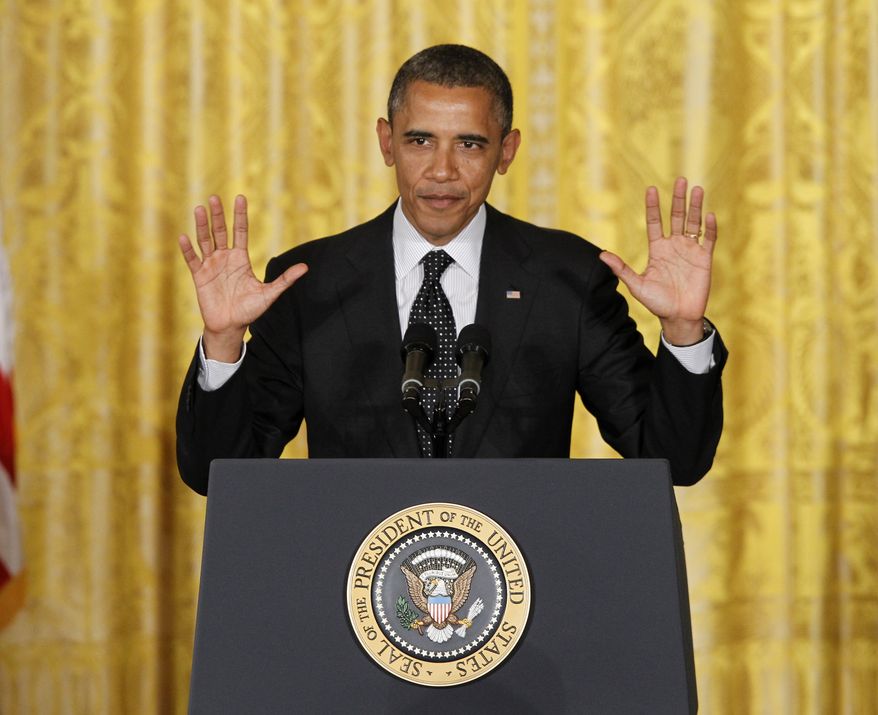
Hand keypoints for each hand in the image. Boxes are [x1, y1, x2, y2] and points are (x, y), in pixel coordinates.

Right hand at [178, 195, 307, 360]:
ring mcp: (211, 265)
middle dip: (218, 216)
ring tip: (200, 209)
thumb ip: (285, 279)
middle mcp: (225, 257)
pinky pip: (192, 260)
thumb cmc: (250, 310)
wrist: (231, 326)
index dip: (240, 216)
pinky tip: (184, 237)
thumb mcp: (270, 293)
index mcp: (241, 258)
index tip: (240, 198)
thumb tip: (305, 267)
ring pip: (205, 241)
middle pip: (220, 232)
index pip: (240, 231)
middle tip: (215, 197)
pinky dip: (188, 250)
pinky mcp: (200, 276)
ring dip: (202, 226)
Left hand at [599, 177, 716, 344]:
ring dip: (695, 207)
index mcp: (657, 249)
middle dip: (678, 199)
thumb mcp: (637, 285)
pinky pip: (708, 239)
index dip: (653, 206)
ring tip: (697, 189)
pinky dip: (709, 227)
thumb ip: (621, 269)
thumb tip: (601, 255)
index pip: (654, 222)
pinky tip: (709, 215)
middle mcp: (674, 246)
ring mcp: (690, 250)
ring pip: (693, 223)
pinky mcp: (704, 259)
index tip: (651, 188)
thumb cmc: (657, 302)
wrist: (678, 317)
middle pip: (676, 217)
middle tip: (680, 180)